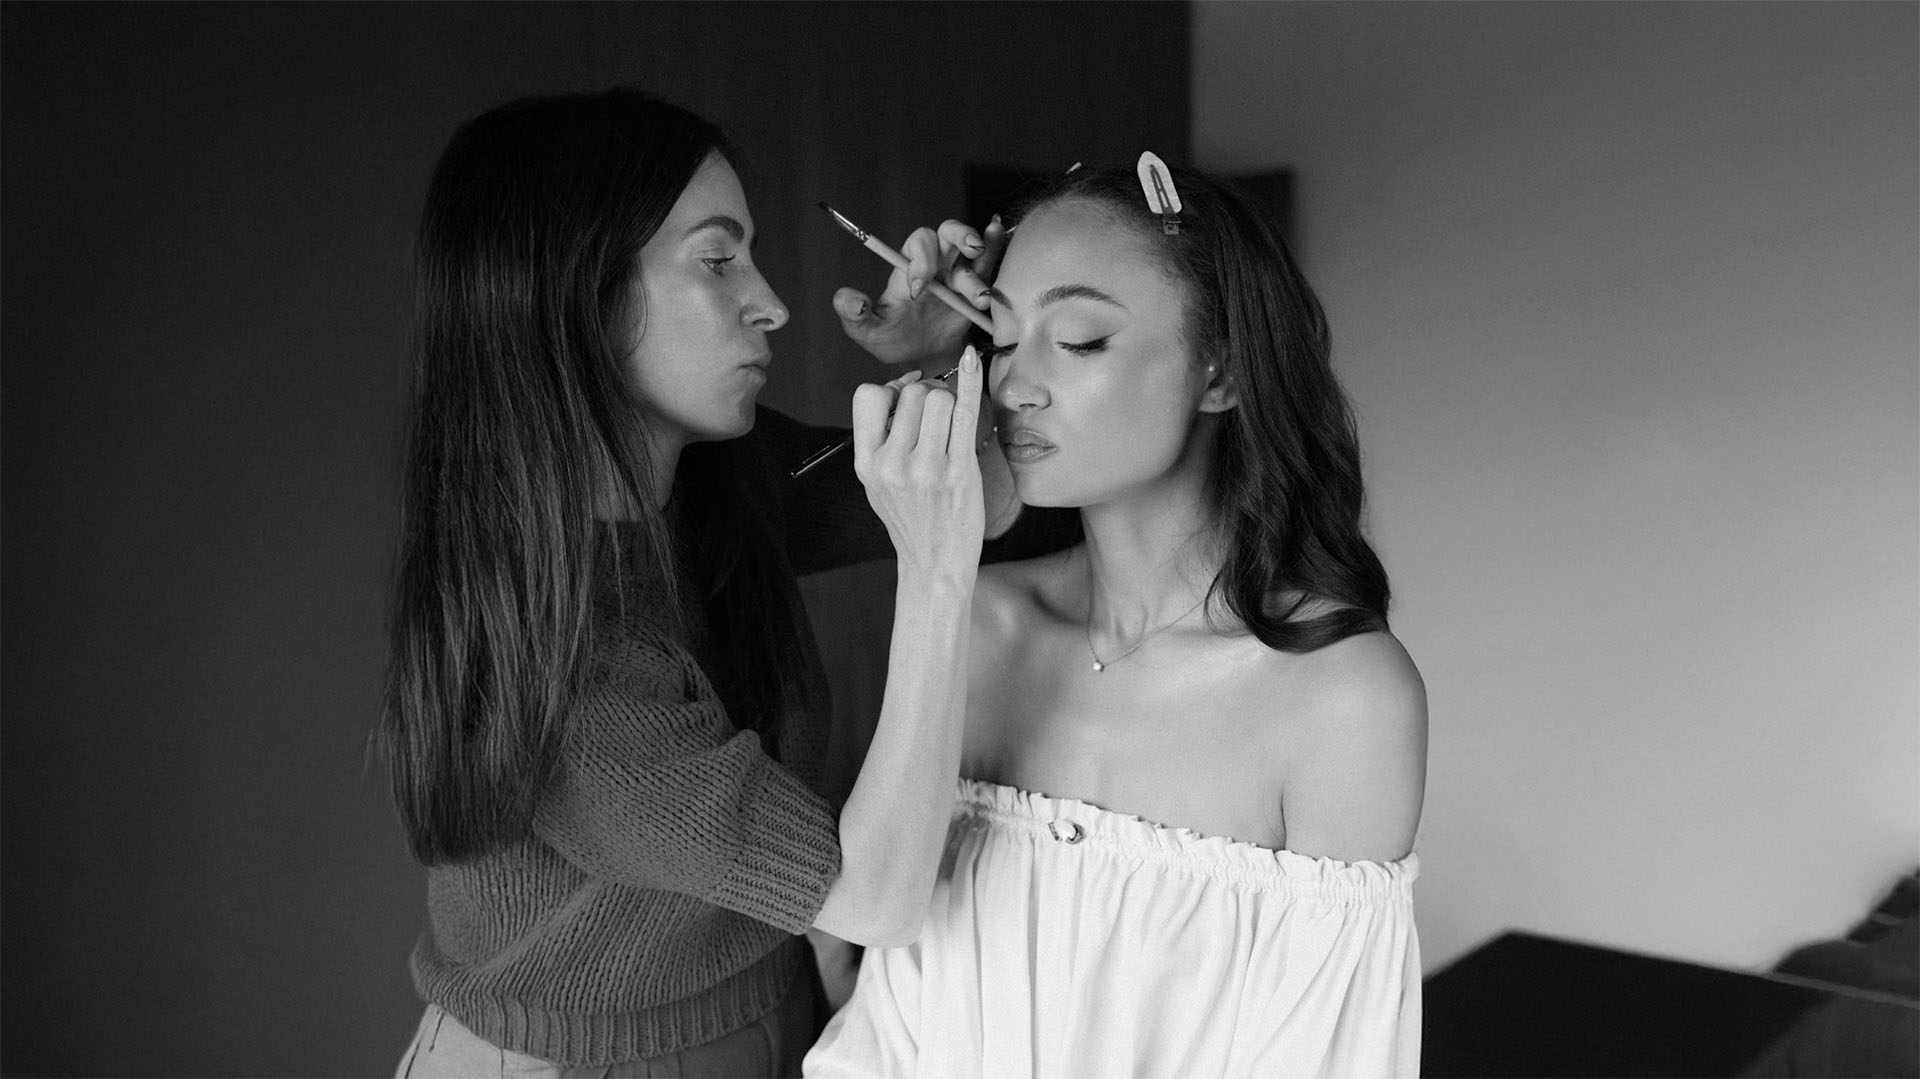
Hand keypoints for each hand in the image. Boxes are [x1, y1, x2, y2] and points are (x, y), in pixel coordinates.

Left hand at [836, 217, 1008, 367]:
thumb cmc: (895, 339)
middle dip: (960, 236)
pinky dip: (997, 248)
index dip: (921, 261)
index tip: (917, 290)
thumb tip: (846, 298)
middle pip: (948, 232)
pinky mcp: (979, 288)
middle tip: (968, 250)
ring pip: (974, 250)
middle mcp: (937, 262)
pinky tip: (998, 233)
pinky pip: (991, 263)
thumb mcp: (869, 332)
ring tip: (979, 298)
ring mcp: (960, 273)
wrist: (924, 358)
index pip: (917, 247)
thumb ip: (854, 316)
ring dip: (981, 264)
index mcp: (909, 266)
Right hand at [852, 345, 985, 575]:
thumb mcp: (878, 483)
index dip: (891, 390)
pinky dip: (970, 382)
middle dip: (928, 396)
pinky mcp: (960, 472)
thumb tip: (907, 384)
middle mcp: (892, 464)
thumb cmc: (913, 519)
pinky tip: (972, 360)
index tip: (905, 402)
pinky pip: (965, 412)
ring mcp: (927, 468)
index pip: (869, 396)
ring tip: (952, 427)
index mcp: (867, 464)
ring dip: (949, 402)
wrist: (935, 565)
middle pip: (912, 394)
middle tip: (938, 419)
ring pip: (939, 399)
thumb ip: (883, 438)